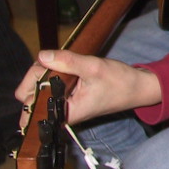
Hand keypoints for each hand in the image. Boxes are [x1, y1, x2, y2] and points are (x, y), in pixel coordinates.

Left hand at [15, 50, 161, 125]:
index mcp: (65, 113)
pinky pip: (52, 86)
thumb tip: (42, 56)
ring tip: (65, 63)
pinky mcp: (69, 98)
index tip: (45, 66)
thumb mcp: (93, 68)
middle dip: (39, 75)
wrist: (139, 87)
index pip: (29, 105)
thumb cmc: (120, 82)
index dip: (31, 84)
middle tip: (57, 60)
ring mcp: (64, 106)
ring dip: (47, 73)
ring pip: (40, 89)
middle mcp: (61, 113)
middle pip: (31, 95)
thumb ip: (67, 62)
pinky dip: (55, 74)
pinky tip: (68, 67)